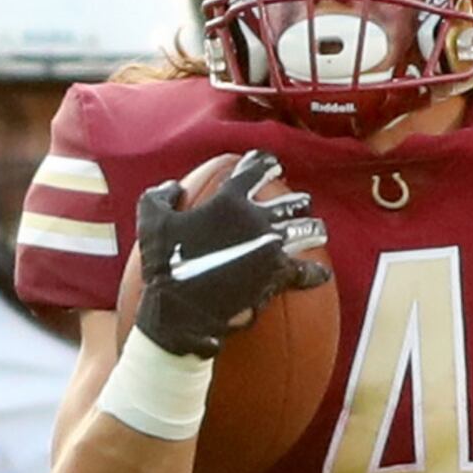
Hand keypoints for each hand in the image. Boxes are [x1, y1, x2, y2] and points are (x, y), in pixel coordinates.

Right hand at [130, 149, 328, 358]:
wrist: (181, 309)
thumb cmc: (164, 265)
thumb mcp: (150, 223)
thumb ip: (160, 197)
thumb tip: (173, 187)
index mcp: (229, 200)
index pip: (254, 170)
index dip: (264, 163)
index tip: (271, 163)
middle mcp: (256, 218)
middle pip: (290, 201)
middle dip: (298, 200)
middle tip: (302, 202)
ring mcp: (271, 247)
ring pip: (306, 230)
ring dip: (313, 229)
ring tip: (318, 230)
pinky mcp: (278, 276)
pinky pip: (306, 272)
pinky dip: (315, 274)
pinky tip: (322, 274)